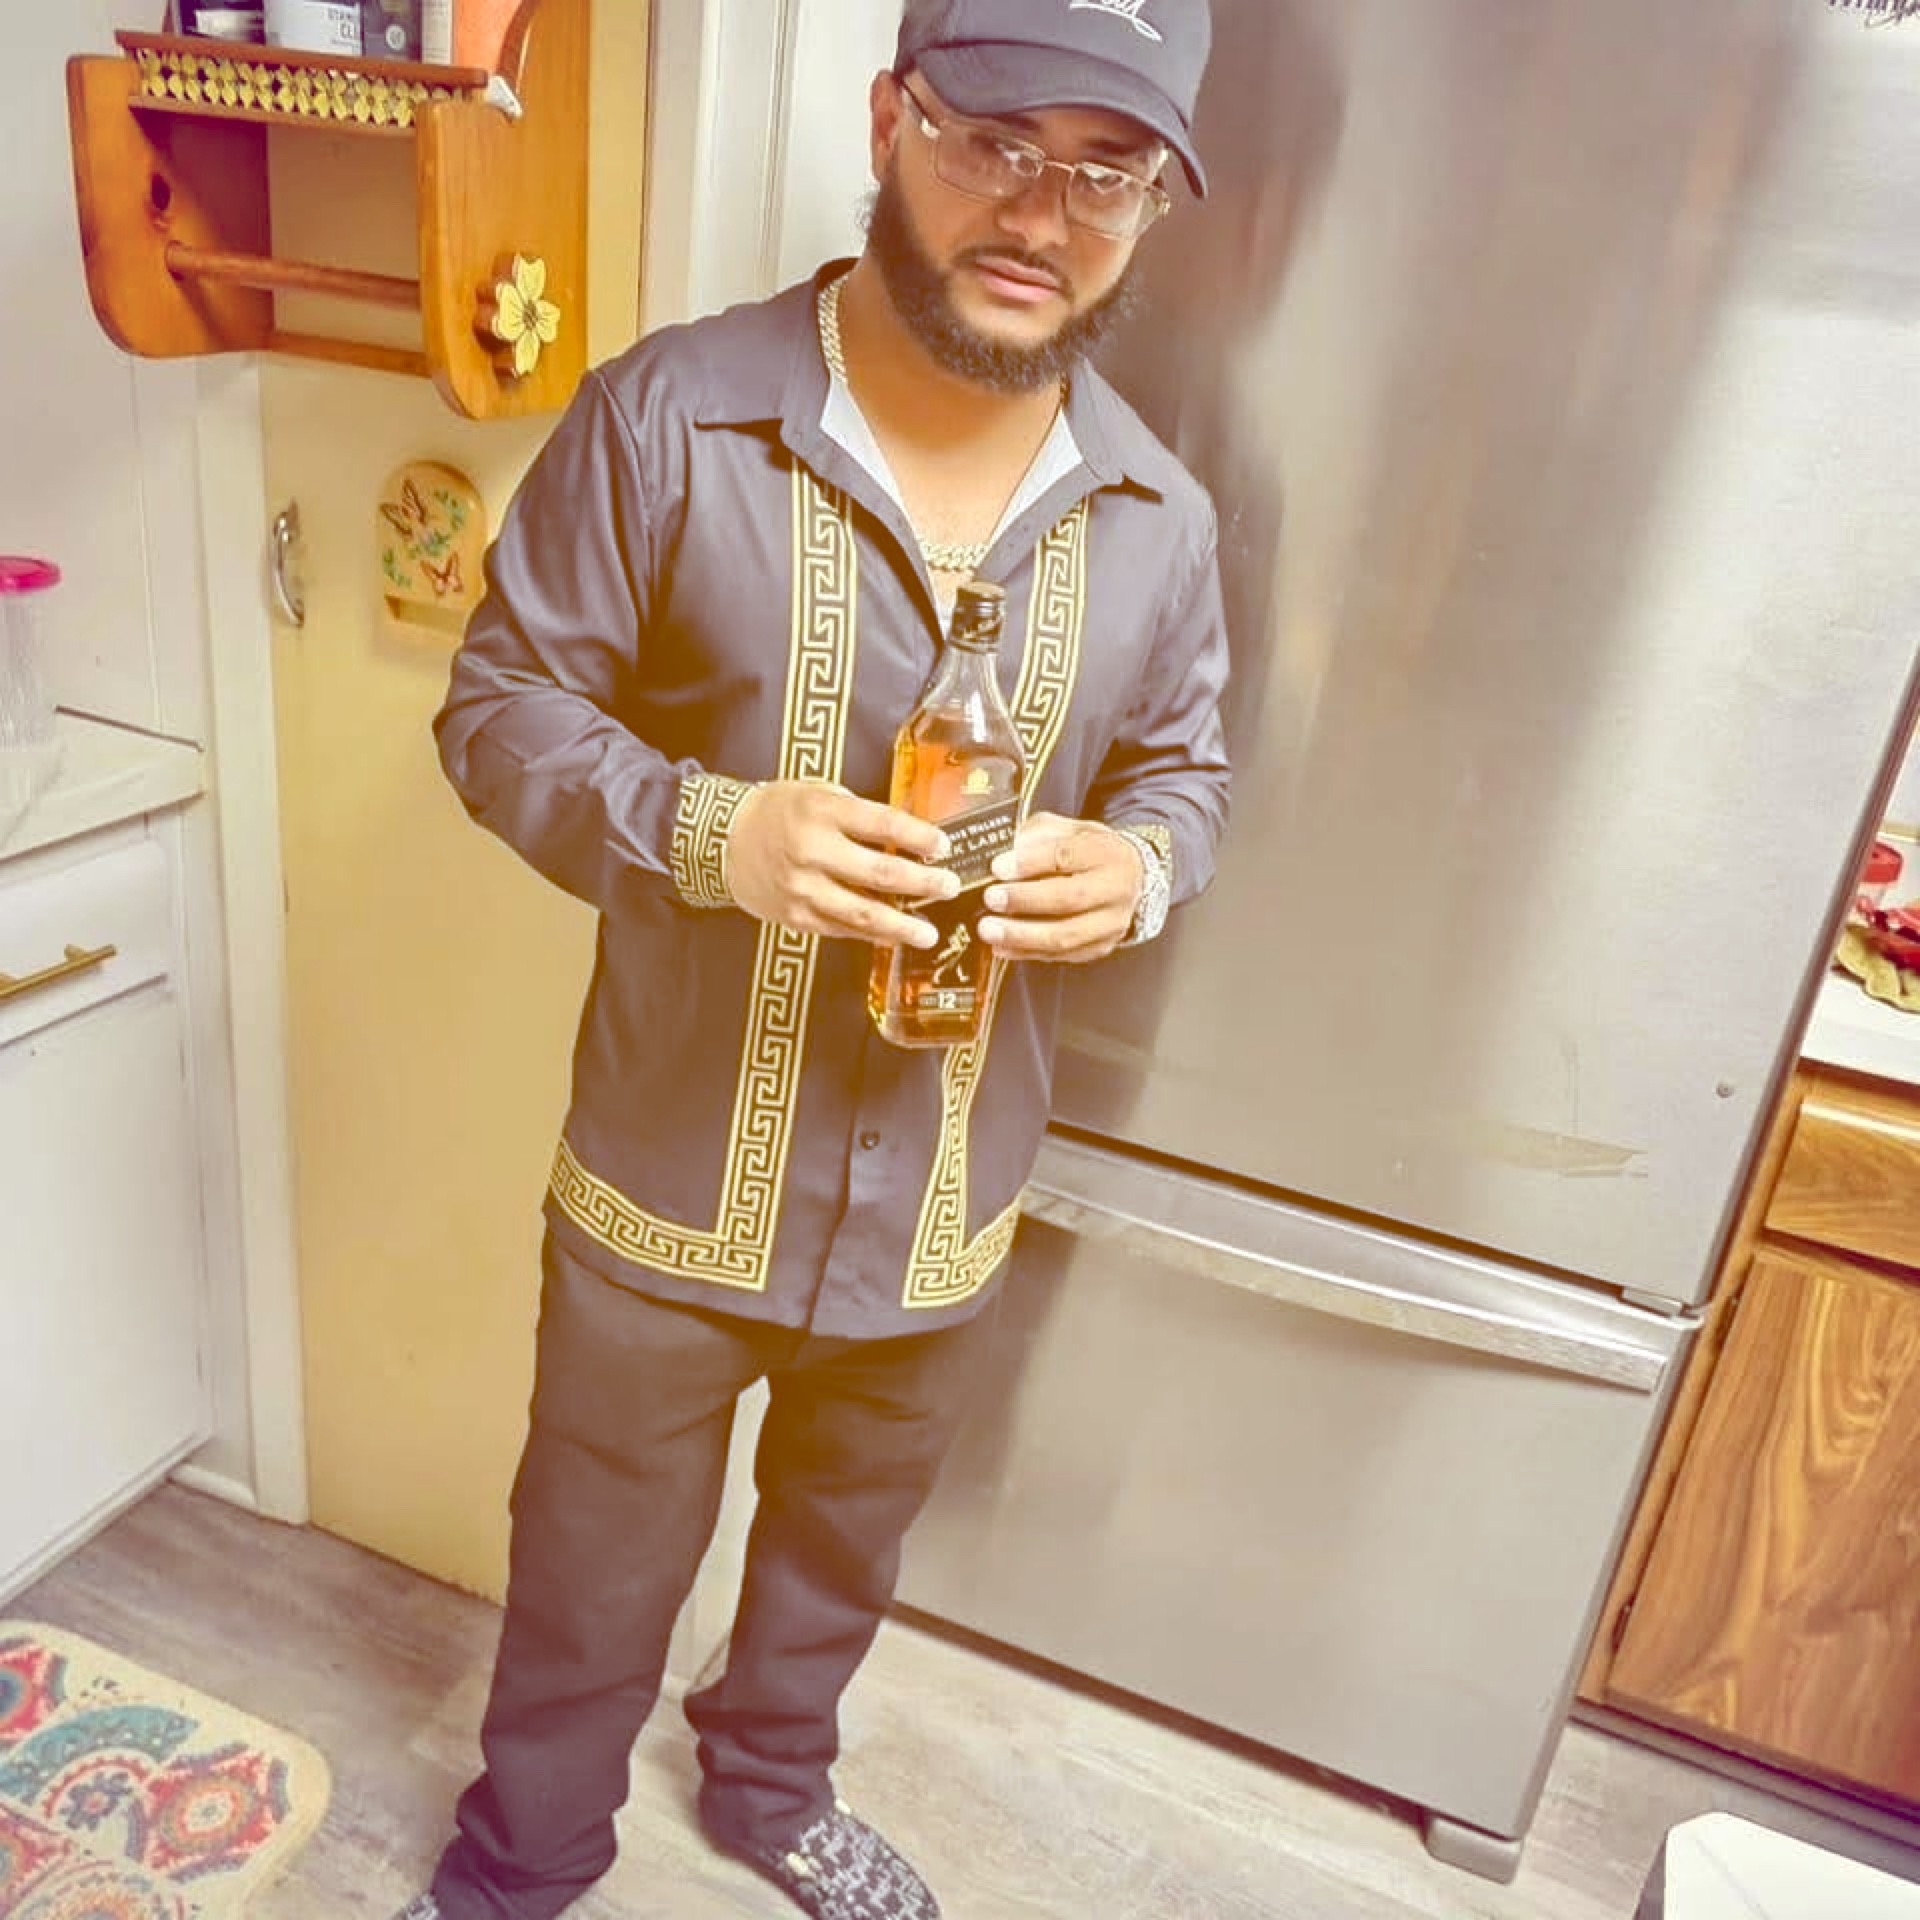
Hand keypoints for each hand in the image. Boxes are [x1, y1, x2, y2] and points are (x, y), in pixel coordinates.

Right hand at [725, 780, 957, 945]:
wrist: (724, 840)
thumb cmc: (780, 811)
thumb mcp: (818, 793)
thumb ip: (859, 814)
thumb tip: (910, 838)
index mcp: (822, 811)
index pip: (883, 824)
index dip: (920, 837)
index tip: (945, 846)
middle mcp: (813, 851)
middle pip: (880, 872)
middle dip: (922, 883)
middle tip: (950, 887)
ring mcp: (803, 888)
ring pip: (862, 913)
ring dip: (902, 926)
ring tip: (929, 933)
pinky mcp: (796, 916)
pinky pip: (841, 929)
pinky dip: (870, 935)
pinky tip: (893, 938)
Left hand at [977, 812, 1144, 964]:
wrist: (1128, 879)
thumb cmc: (1091, 853)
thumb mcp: (1068, 830)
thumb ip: (1038, 836)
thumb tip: (1007, 855)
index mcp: (1106, 852)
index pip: (1066, 856)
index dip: (1029, 863)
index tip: (998, 867)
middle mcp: (1115, 890)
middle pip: (1068, 898)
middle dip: (1024, 900)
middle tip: (991, 899)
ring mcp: (1110, 924)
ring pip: (1065, 936)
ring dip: (1021, 935)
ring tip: (989, 930)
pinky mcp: (1099, 947)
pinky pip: (1061, 955)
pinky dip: (1027, 952)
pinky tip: (1003, 946)